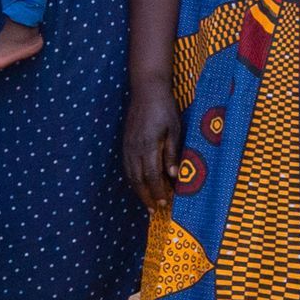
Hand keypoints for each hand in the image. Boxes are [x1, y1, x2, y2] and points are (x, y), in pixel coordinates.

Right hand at [123, 88, 181, 208]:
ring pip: (130, 174)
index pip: (152, 175)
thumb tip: (174, 175)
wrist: (146, 90)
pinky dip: (132, 178)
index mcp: (148, 145)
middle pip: (138, 179)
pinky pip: (127, 166)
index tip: (164, 202)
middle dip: (146, 196)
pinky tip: (138, 183)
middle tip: (154, 210)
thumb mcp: (175, 129)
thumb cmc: (164, 108)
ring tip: (147, 202)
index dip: (157, 191)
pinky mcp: (125, 142)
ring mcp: (128, 145)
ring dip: (138, 190)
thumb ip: (172, 153)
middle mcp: (135, 148)